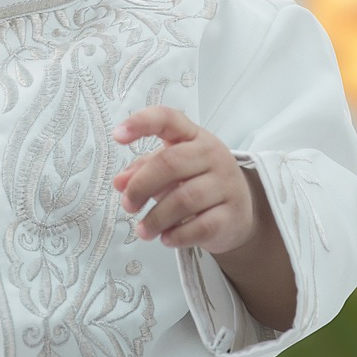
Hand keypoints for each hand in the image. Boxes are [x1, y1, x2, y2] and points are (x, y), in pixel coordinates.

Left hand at [112, 106, 255, 253]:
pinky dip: (177, 235)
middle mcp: (212, 154)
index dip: (141, 123)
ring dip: (156, 218)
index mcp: (193, 136)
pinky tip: (167, 237)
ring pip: (183, 199)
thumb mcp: (171, 169)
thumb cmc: (198, 182)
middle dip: (141, 186)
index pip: (168, 119)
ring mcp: (225, 183)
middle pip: (170, 163)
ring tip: (144, 229)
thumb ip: (143, 169)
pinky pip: (200, 226)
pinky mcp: (231, 214)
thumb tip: (120, 182)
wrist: (239, 210)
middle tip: (128, 204)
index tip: (118, 135)